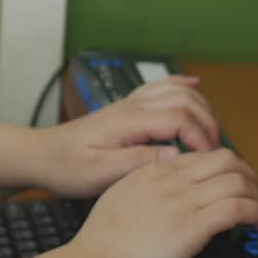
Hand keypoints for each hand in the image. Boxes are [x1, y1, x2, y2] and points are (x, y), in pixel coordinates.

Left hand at [31, 75, 221, 198]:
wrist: (43, 155)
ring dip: (201, 107)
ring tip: (211, 133)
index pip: (178, 118)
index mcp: (127, 121)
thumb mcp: (99, 173)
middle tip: (214, 151)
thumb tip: (174, 154)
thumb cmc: (67, 166)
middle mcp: (131, 106)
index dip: (200, 137)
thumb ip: (137, 162)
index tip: (207, 159)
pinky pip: (160, 86)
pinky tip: (196, 85)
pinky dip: (182, 84)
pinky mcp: (128, 107)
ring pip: (177, 90)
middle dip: (207, 122)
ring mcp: (130, 103)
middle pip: (185, 100)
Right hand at [69, 148, 257, 257]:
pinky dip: (257, 213)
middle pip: (225, 159)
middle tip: (253, 193)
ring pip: (238, 181)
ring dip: (257, 196)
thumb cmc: (102, 240)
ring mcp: (183, 201)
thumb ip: (145, 189)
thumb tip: (165, 197)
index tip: (232, 183)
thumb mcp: (121, 197)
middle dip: (247, 175)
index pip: (201, 156)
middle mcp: (171, 180)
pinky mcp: (194, 226)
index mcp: (152, 171)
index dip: (224, 168)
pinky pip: (238, 208)